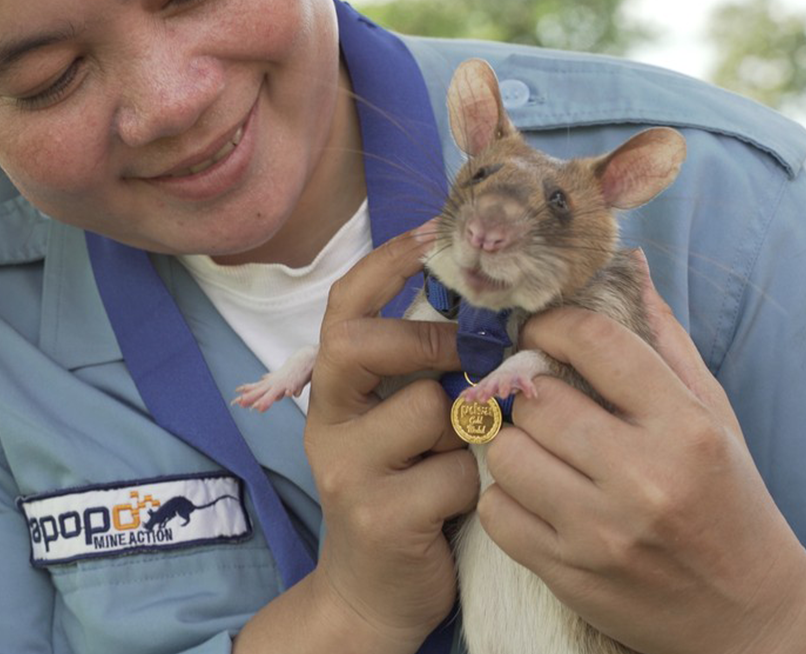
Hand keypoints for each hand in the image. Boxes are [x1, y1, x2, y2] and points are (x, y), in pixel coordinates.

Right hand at [304, 226, 477, 650]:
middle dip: (428, 340)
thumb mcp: (402, 425)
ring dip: (468, 429)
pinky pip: (453, 473)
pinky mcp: (378, 515)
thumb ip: (425, 375)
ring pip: (427, 410)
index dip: (386, 263)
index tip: (434, 229)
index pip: (343, 307)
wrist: (374, 591)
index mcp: (335, 391)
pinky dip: (475, 484)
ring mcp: (346, 469)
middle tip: (468, 356)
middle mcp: (328, 422)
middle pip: (361, 344)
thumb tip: (493, 310)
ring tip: (467, 457)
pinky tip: (463, 503)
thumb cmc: (406, 491)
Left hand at [480, 253, 805, 653]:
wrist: (745, 615)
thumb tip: (623, 267)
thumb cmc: (724, 500)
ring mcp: (600, 531)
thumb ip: (662, 342)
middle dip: (530, 392)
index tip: (541, 330)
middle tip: (541, 399)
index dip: (554, 324)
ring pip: (504, 452)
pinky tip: (535, 497)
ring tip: (540, 449)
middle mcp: (643, 478)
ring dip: (512, 444)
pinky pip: (495, 511)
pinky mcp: (567, 573)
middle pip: (536, 399)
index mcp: (684, 428)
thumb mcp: (710, 416)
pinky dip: (505, 499)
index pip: (596, 342)